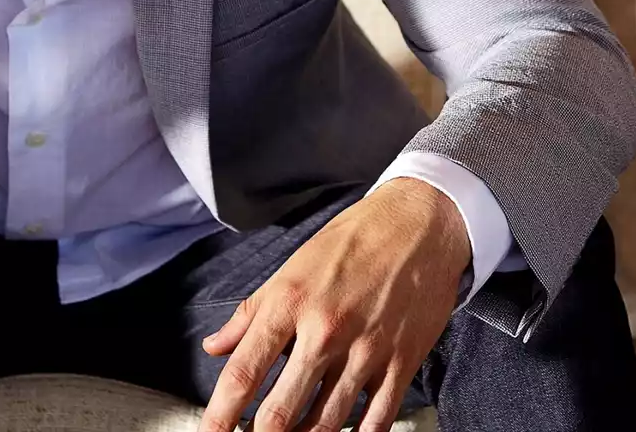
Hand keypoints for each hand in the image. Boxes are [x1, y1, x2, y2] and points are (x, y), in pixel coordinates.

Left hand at [198, 179, 469, 431]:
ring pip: (325, 424)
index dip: (219, 416)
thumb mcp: (292, 268)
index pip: (243, 373)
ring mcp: (366, 350)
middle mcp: (325, 331)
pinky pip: (376, 420)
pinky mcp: (401, 361)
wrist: (421, 223)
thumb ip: (250, 313)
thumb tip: (214, 347)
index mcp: (290, 302)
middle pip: (280, 412)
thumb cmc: (353, 241)